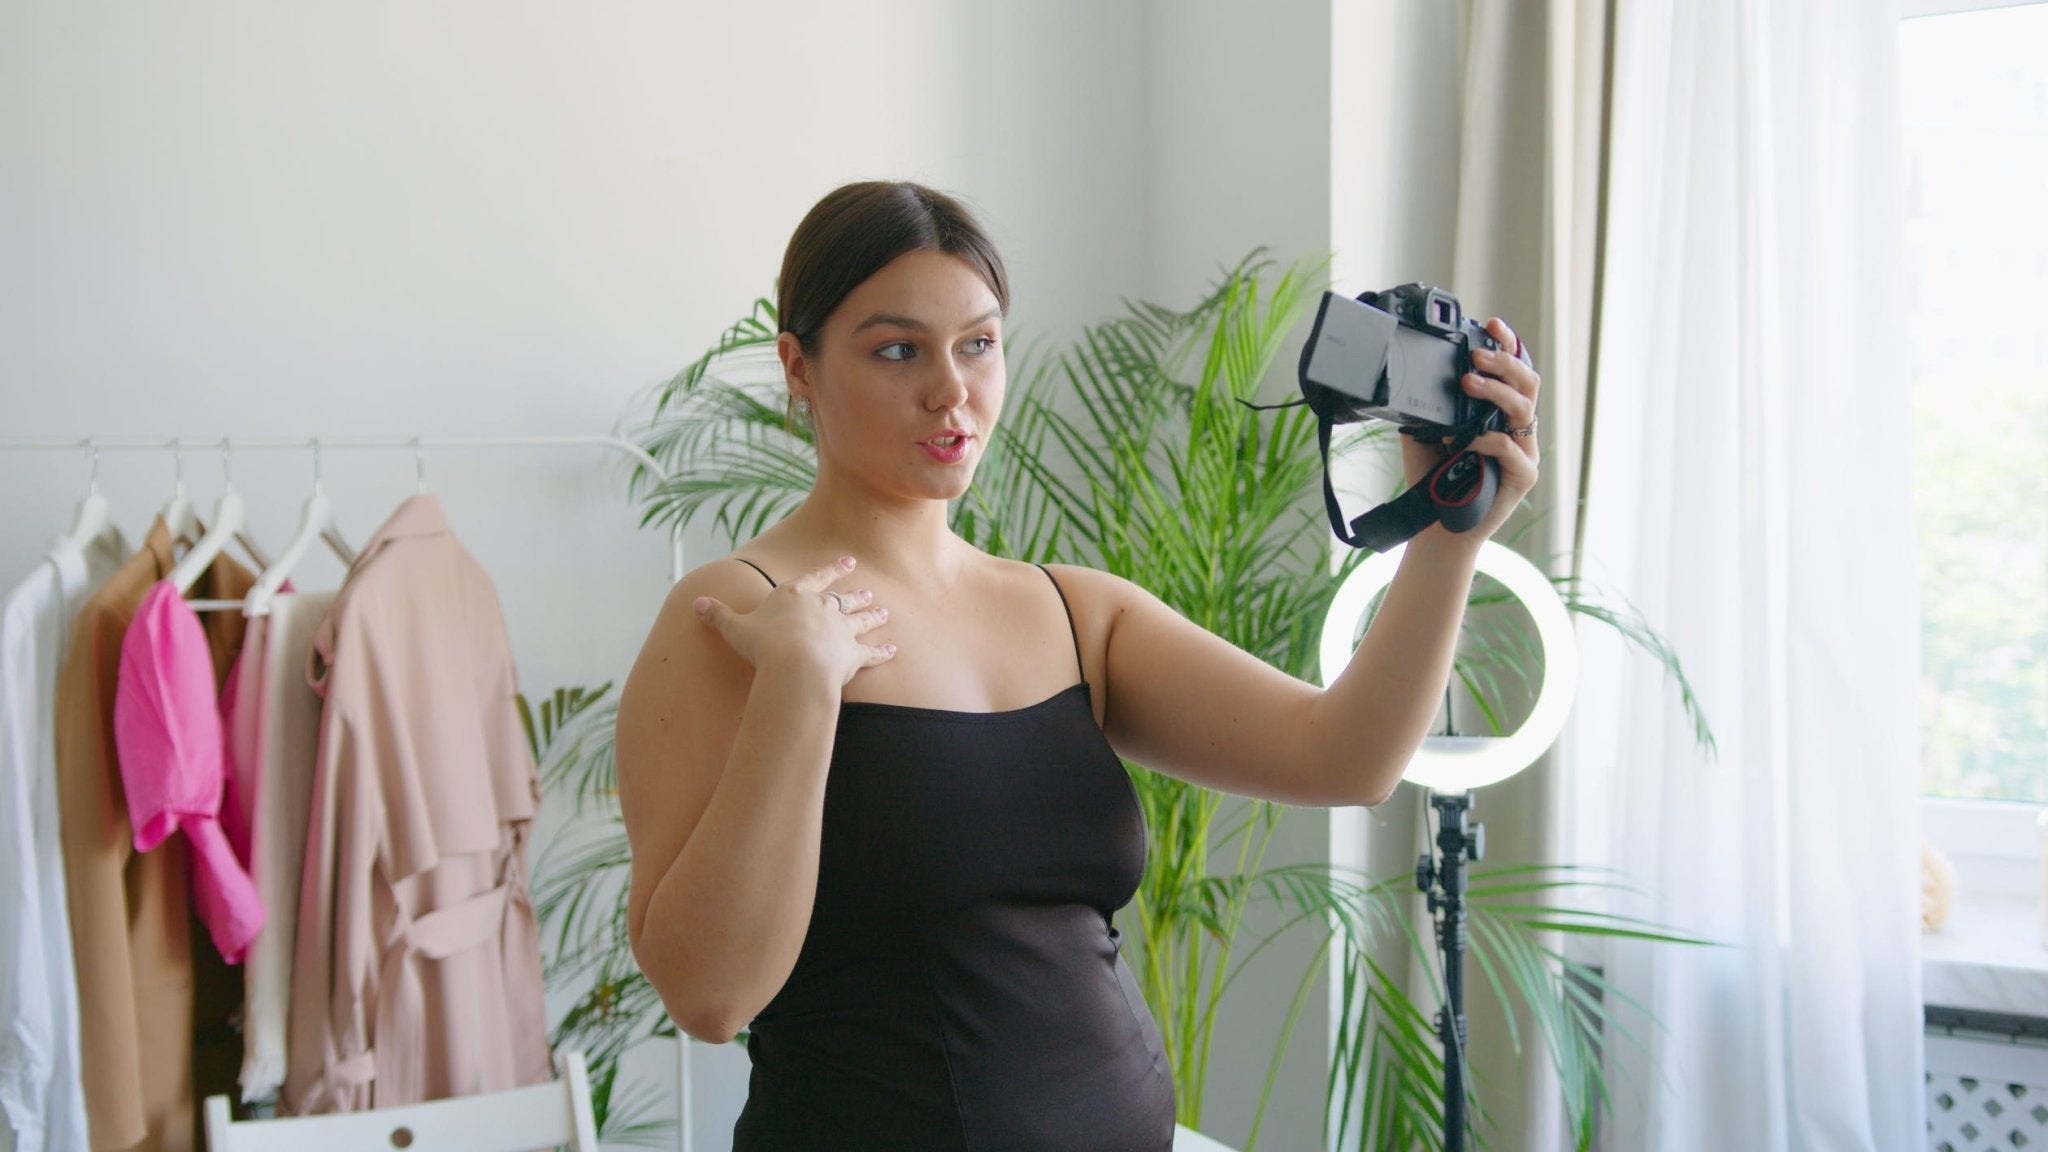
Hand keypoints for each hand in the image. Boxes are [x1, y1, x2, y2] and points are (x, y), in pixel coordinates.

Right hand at [692, 556, 895, 686]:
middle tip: (868, 592)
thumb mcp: (735, 628)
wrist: (794, 666)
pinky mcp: (853, 655)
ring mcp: (841, 630)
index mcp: (796, 595)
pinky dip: (883, 652)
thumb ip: (719, 615)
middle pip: (843, 598)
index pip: (817, 577)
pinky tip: (893, 650)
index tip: (847, 562)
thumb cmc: (763, 645)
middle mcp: (824, 608)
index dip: (832, 570)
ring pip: (861, 620)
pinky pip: (872, 652)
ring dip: (872, 616)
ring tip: (883, 612)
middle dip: (856, 594)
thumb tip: (696, 603)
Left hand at [1399, 317, 1541, 541]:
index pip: (1512, 373)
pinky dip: (1489, 440)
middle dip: (1503, 362)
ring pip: (1523, 410)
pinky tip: (1466, 440)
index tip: (1494, 324)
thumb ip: (1427, 407)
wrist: (1435, 527)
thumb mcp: (1423, 433)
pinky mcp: (1523, 478)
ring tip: (1467, 383)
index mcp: (1499, 414)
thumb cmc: (1434, 481)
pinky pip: (1512, 450)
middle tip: (1476, 356)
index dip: (1509, 346)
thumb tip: (1410, 377)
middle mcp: (1516, 429)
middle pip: (1526, 383)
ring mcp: (1524, 452)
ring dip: (1496, 392)